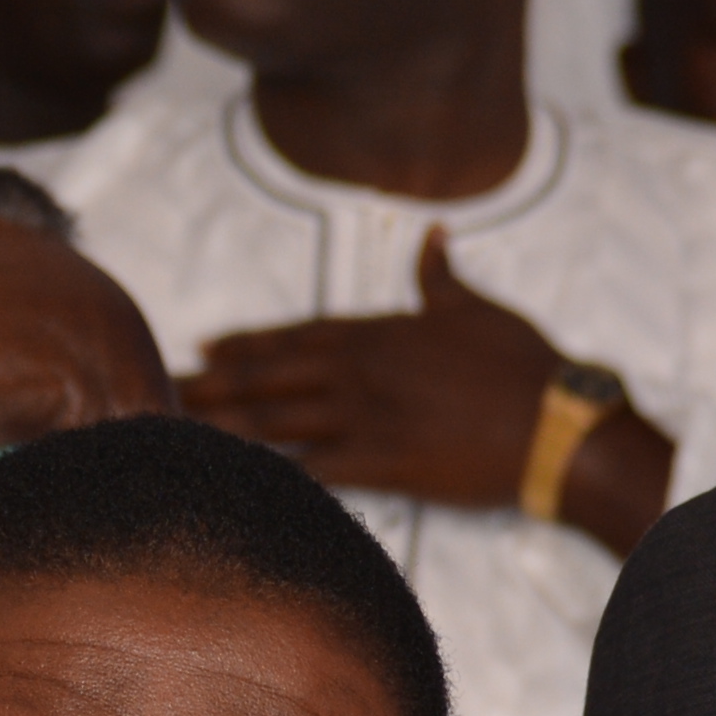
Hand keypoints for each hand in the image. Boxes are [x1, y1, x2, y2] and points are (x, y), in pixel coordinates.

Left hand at [174, 235, 674, 551]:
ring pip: (277, 422)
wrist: (557, 424)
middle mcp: (359, 373)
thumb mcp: (476, 308)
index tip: (204, 347)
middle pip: (268, 379)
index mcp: (377, 333)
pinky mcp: (382, 466)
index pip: (294, 336)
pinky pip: (314, 469)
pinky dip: (273, 472)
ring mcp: (367, 419)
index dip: (245, 344)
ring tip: (177, 430)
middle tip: (159, 388)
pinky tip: (235, 478)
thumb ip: (441, 277)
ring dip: (223, 426)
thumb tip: (434, 237)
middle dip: (211, 385)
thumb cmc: (523, 364)